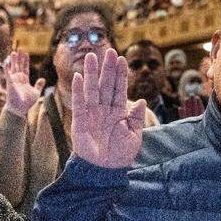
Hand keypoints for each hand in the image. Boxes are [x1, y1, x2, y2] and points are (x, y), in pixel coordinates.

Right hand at [4, 50, 44, 117]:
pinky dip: (7, 68)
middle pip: (19, 66)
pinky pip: (8, 74)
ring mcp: (13, 80)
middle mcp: (18, 79)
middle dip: (20, 58)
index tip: (26, 54)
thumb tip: (43, 79)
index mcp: (24, 80)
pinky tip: (6, 61)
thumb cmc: (26, 103)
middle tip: (20, 49)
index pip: (25, 68)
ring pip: (13, 68)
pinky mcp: (10, 82)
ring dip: (13, 60)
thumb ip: (38, 85)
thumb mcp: (36, 92)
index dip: (25, 61)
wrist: (19, 109)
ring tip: (13, 52)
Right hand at [70, 50, 145, 168]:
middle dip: (107, 68)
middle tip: (108, 50)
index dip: (120, 74)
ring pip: (93, 89)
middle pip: (106, 84)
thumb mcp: (134, 136)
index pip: (119, 89)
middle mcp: (105, 110)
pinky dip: (79, 90)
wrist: (104, 169)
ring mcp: (92, 114)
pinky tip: (79, 77)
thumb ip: (136, 118)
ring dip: (92, 73)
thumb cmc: (121, 154)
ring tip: (91, 56)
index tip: (121, 59)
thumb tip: (141, 101)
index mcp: (119, 112)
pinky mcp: (80, 121)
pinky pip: (79, 103)